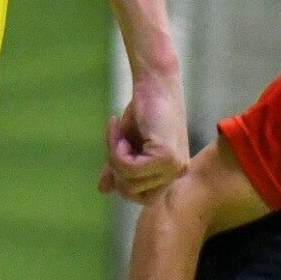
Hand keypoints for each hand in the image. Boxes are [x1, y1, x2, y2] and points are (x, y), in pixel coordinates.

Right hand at [101, 69, 187, 202]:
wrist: (152, 82)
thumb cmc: (142, 111)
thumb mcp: (127, 145)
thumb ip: (119, 168)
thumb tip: (103, 190)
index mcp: (172, 173)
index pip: (139, 197)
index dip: (121, 179)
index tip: (116, 150)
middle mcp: (178, 172)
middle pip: (132, 193)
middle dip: (116, 168)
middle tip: (115, 138)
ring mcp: (175, 167)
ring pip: (129, 181)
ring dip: (114, 154)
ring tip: (117, 130)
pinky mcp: (167, 158)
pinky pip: (129, 167)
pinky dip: (116, 148)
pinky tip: (119, 127)